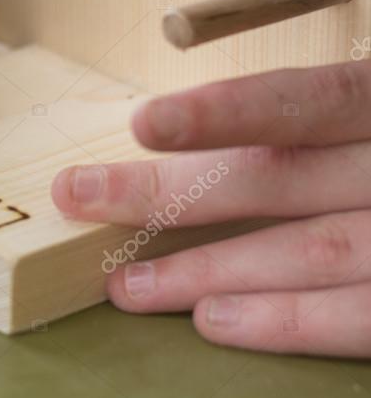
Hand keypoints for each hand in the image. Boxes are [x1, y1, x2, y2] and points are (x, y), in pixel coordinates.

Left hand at [52, 59, 370, 357]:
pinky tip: (215, 323)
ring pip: (310, 252)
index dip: (225, 112)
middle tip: (81, 196)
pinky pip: (368, 316)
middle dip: (170, 193)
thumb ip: (338, 107)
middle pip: (280, 177)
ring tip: (127, 284)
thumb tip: (222, 128)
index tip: (141, 124)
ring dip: (207, 269)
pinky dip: (291, 323)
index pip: (309, 101)